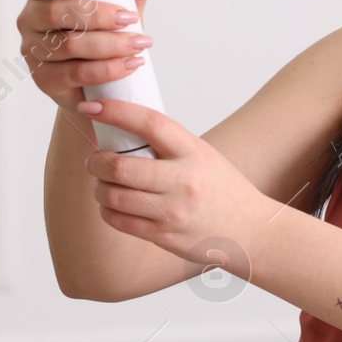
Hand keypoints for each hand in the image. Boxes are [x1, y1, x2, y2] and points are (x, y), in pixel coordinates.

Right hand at [14, 0, 154, 109]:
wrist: (103, 81)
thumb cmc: (107, 33)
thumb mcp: (122, 7)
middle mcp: (31, 19)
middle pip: (54, 12)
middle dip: (97, 15)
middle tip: (129, 18)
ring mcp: (33, 50)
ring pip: (69, 44)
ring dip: (110, 44)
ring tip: (138, 44)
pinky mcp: (45, 79)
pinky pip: (76, 73)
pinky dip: (108, 69)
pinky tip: (129, 64)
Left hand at [79, 98, 273, 263]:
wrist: (249, 229)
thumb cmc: (221, 188)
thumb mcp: (202, 155)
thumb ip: (167, 145)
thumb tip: (122, 127)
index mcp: (193, 151)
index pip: (149, 123)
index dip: (116, 112)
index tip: (91, 106)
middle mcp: (183, 180)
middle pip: (120, 166)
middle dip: (96, 162)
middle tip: (94, 160)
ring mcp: (173, 211)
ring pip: (114, 196)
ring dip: (99, 188)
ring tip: (103, 184)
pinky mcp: (165, 236)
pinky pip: (120, 221)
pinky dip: (107, 211)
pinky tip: (113, 205)